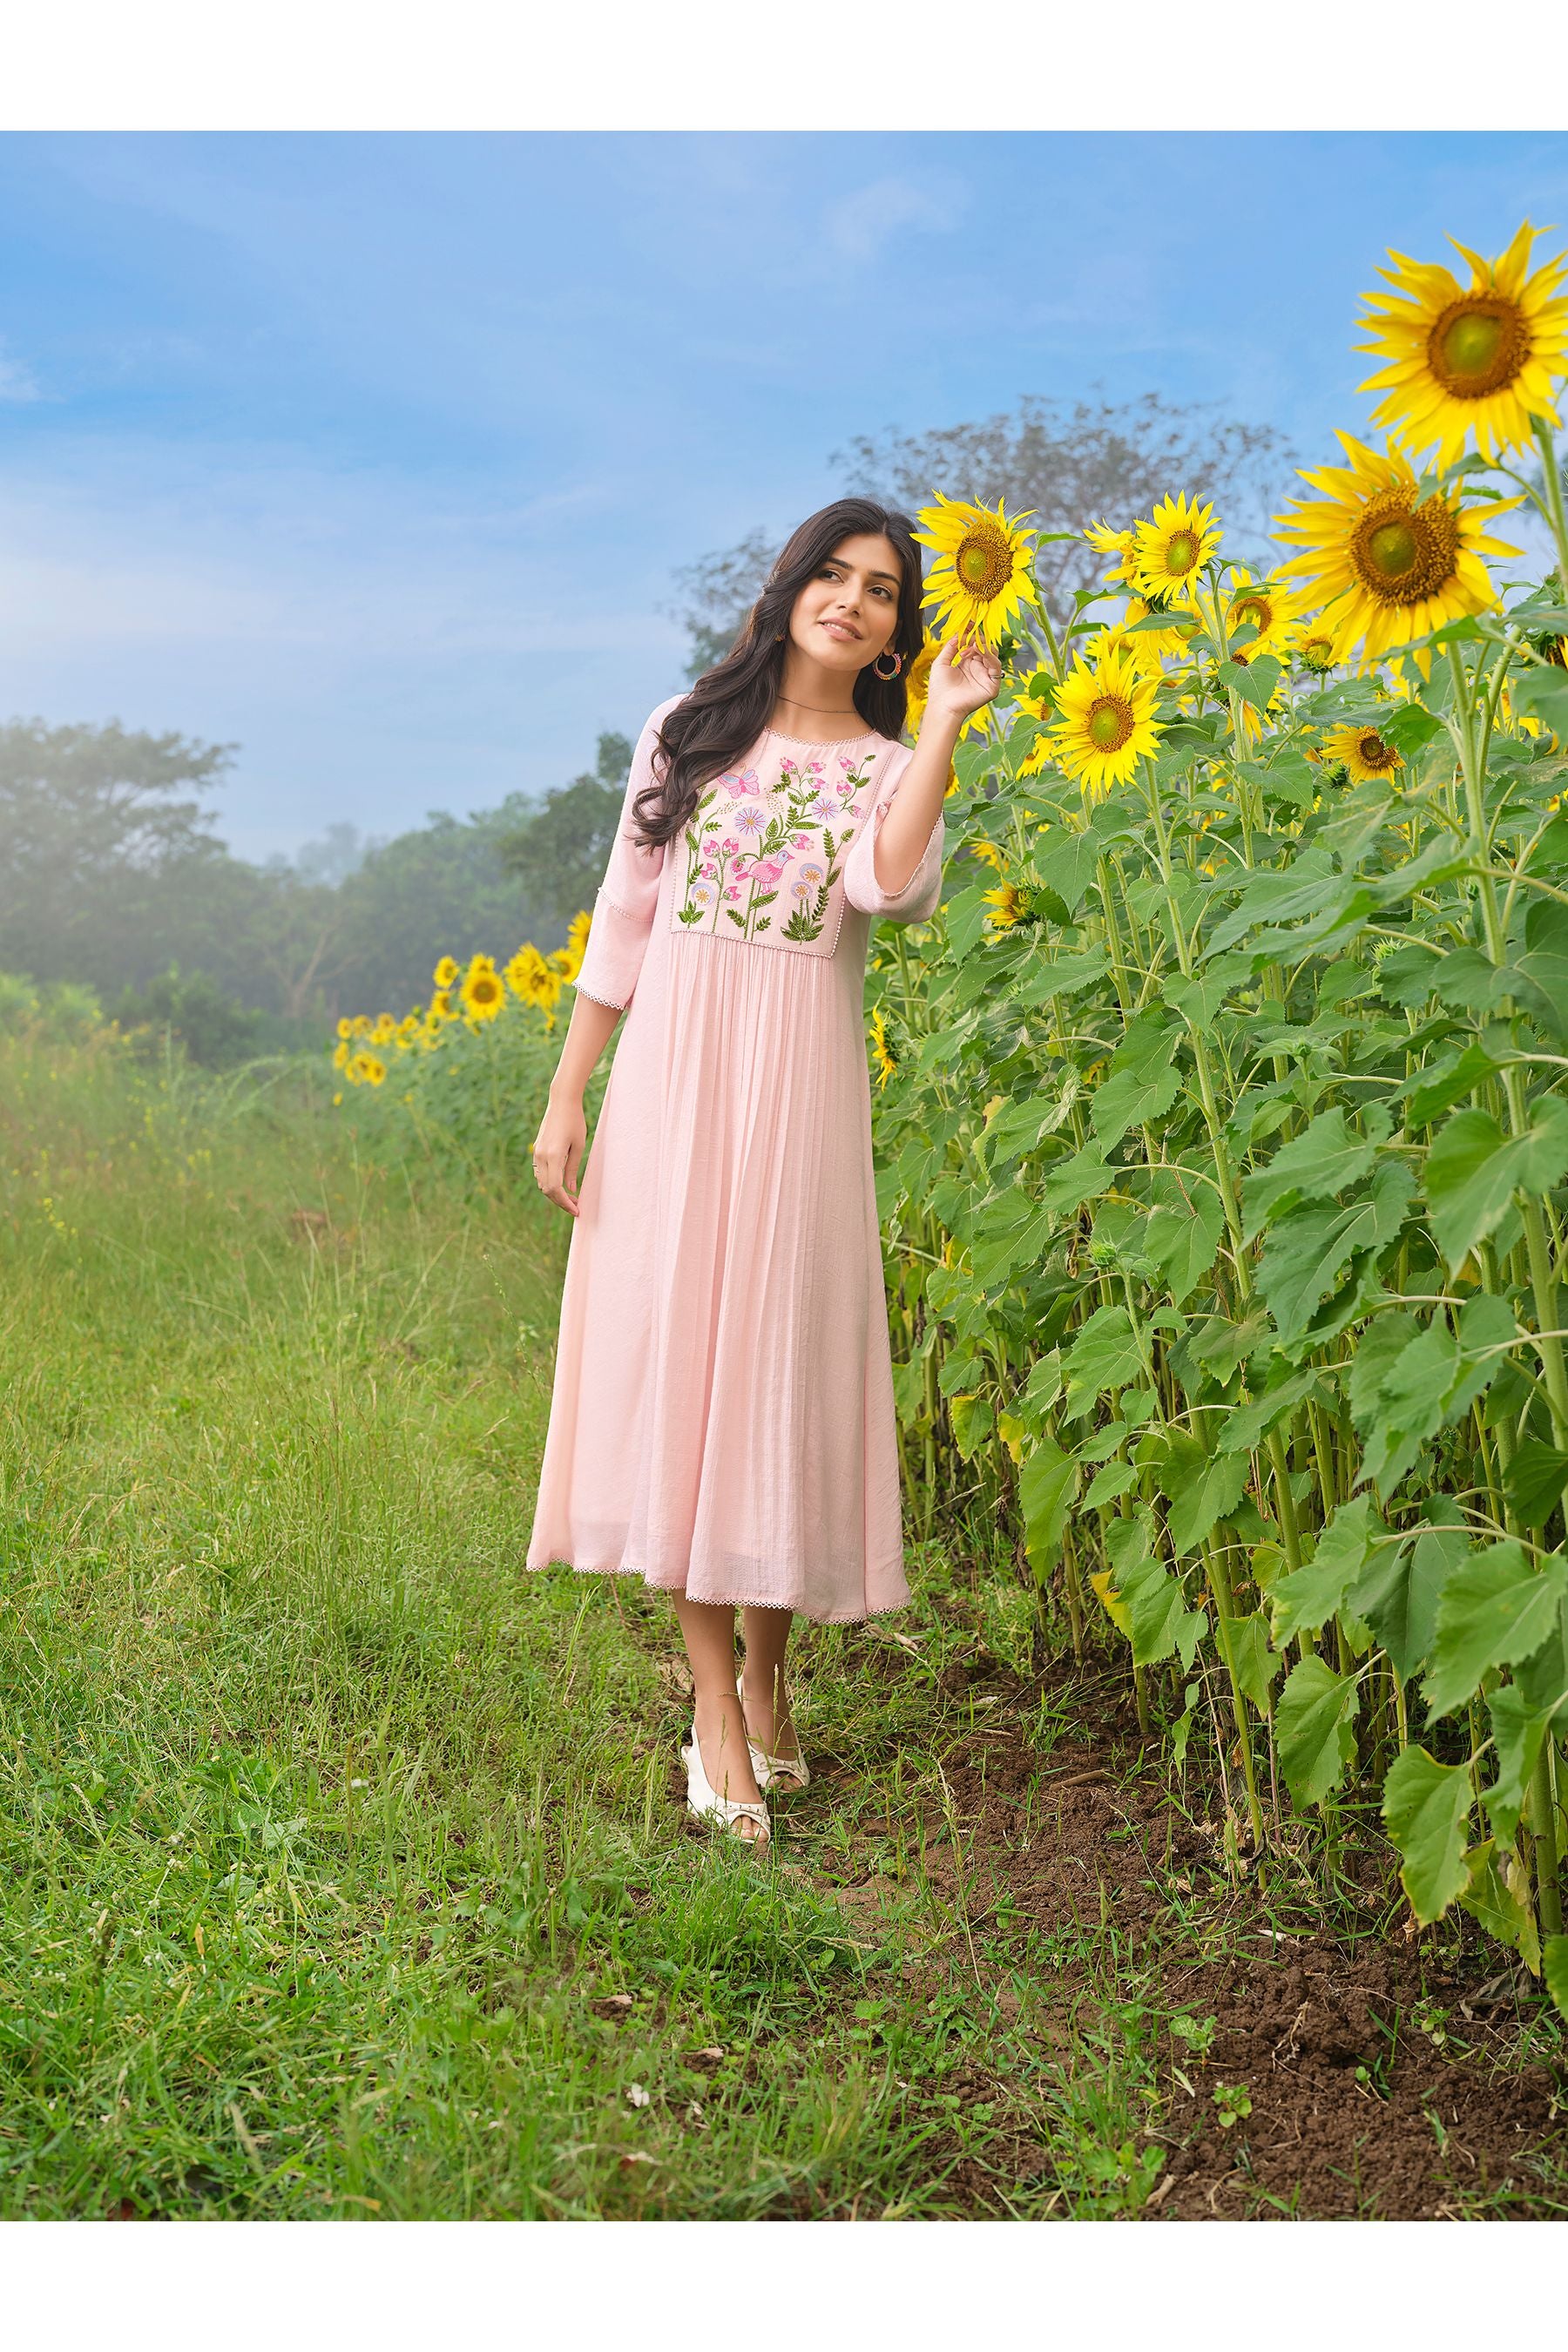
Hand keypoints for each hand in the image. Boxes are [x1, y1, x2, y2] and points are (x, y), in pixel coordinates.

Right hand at [532, 1096, 586, 1215]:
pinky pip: (540, 1173)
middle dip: (560, 1201)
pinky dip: (549, 1182)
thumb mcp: (579, 1146)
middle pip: (546, 1189)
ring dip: (554, 1193)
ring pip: (541, 1182)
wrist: (562, 1101)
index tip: (577, 1210)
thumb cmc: (575, 1121)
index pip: (555, 1188)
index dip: (565, 1202)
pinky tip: (562, 1184)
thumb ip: (573, 1169)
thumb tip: (571, 1189)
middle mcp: (541, 1155)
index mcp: (553, 1155)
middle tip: (576, 1206)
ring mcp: (536, 1152)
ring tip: (572, 1196)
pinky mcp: (536, 1149)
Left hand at [920, 631, 1002, 729]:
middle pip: (985, 646)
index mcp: (968, 664)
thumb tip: (960, 633)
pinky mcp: (992, 686)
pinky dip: (988, 655)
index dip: (972, 633)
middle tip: (967, 636)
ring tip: (968, 647)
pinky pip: (996, 666)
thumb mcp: (941, 662)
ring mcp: (986, 677)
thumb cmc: (939, 688)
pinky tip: (976, 652)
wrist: (942, 706)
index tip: (968, 623)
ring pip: (992, 653)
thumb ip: (951, 646)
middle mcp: (979, 669)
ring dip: (981, 646)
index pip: (975, 644)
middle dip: (977, 638)